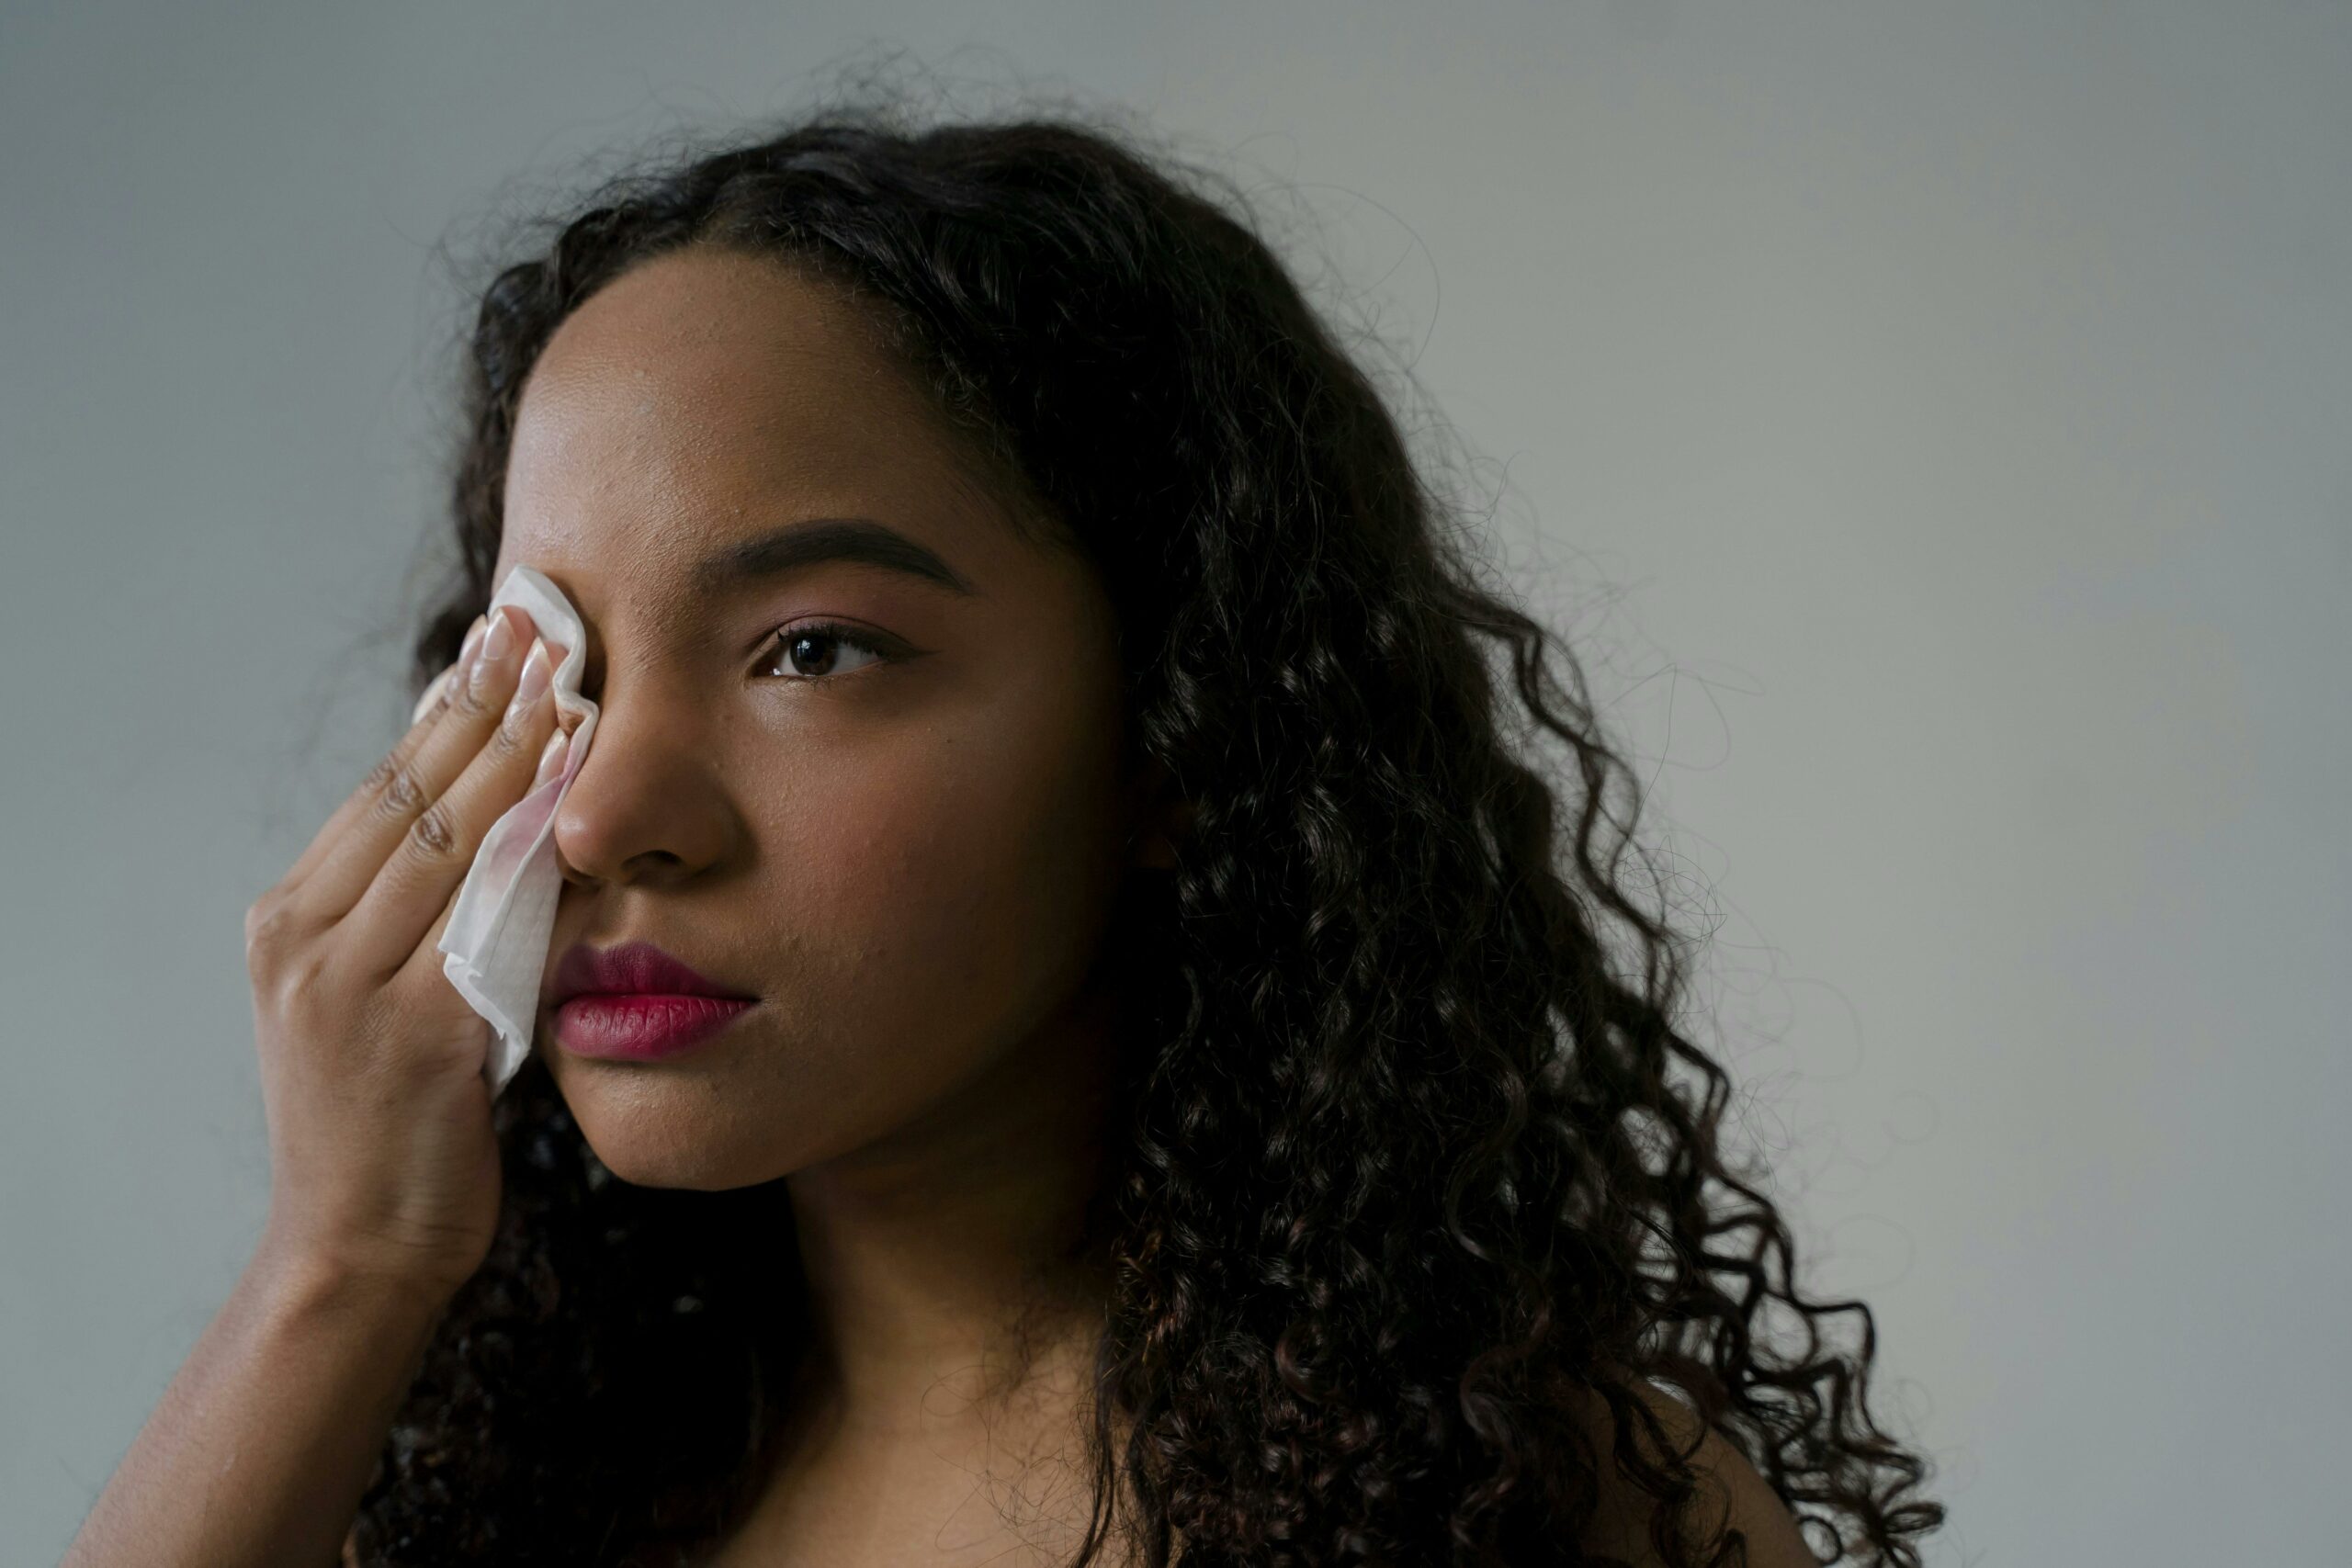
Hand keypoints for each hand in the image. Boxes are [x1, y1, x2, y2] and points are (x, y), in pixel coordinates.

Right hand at [243, 605, 570, 1300]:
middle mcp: (307, 942)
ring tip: (572, 685)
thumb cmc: (384, 1127)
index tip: (501, 640)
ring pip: (452, 845)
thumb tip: (482, 815)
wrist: (354, 1253)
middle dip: (486, 704)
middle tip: (549, 629)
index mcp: (290, 922)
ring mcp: (354, 988)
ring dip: (518, 758)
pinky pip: (491, 926)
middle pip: (414, 795)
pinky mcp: (419, 1036)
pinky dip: (539, 860)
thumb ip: (409, 916)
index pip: (383, 789)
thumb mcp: (372, 999)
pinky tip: (584, 808)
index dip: (446, 707)